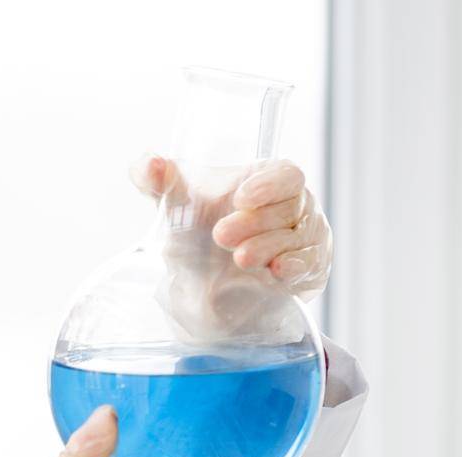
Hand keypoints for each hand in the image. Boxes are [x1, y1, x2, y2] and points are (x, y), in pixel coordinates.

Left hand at [129, 154, 332, 299]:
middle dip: (256, 223)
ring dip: (269, 247)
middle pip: (291, 207)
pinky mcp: (309, 270)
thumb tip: (149, 163)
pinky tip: (277, 271)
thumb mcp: (175, 206)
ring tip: (240, 258)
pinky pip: (311, 265)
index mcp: (270, 180)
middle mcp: (295, 206)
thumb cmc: (199, 233)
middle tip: (221, 236)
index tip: (240, 198)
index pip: (285, 174)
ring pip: (299, 239)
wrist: (204, 288)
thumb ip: (158, 181)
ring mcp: (305, 239)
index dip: (267, 185)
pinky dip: (295, 266)